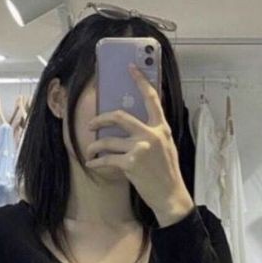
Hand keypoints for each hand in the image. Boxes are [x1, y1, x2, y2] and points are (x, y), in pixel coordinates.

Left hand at [85, 63, 193, 225]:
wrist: (171, 195)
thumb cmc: (167, 173)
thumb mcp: (166, 147)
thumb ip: (153, 133)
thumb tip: (135, 124)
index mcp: (161, 128)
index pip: (152, 98)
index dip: (140, 81)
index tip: (131, 67)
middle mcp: (151, 134)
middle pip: (119, 116)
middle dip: (100, 119)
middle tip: (92, 124)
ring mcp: (141, 148)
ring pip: (108, 140)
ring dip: (94, 146)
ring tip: (90, 151)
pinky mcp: (131, 164)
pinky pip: (106, 159)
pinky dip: (96, 162)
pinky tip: (92, 164)